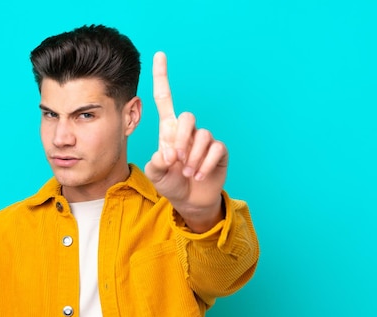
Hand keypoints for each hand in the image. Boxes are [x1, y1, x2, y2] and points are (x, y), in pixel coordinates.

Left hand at [144, 52, 227, 232]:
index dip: (162, 77)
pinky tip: (199, 175)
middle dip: (182, 139)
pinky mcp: (219, 151)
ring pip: (202, 135)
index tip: (159, 55)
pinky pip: (215, 148)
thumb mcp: (156, 174)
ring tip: (187, 173)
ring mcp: (204, 140)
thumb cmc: (171, 184)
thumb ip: (156, 163)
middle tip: (176, 161)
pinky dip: (205, 164)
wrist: (190, 201)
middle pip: (188, 116)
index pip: (165, 99)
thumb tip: (168, 152)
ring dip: (193, 157)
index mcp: (169, 131)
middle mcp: (188, 131)